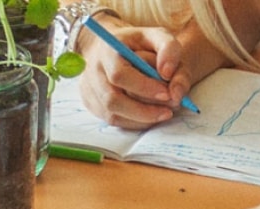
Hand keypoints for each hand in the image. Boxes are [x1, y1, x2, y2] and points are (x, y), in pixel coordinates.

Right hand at [77, 19, 193, 129]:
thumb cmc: (137, 43)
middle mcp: (93, 71)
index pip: (119, 75)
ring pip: (112, 114)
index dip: (143, 87)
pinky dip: (134, 122)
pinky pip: (113, 120)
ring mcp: (89, 90)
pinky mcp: (92, 103)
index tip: (167, 93)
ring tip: (164, 113)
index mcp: (107, 51)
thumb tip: (168, 74)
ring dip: (141, 119)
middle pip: (113, 100)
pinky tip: (150, 116)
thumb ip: (168, 49)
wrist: (110, 49)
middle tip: (169, 110)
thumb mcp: (156, 36)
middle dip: (144, 110)